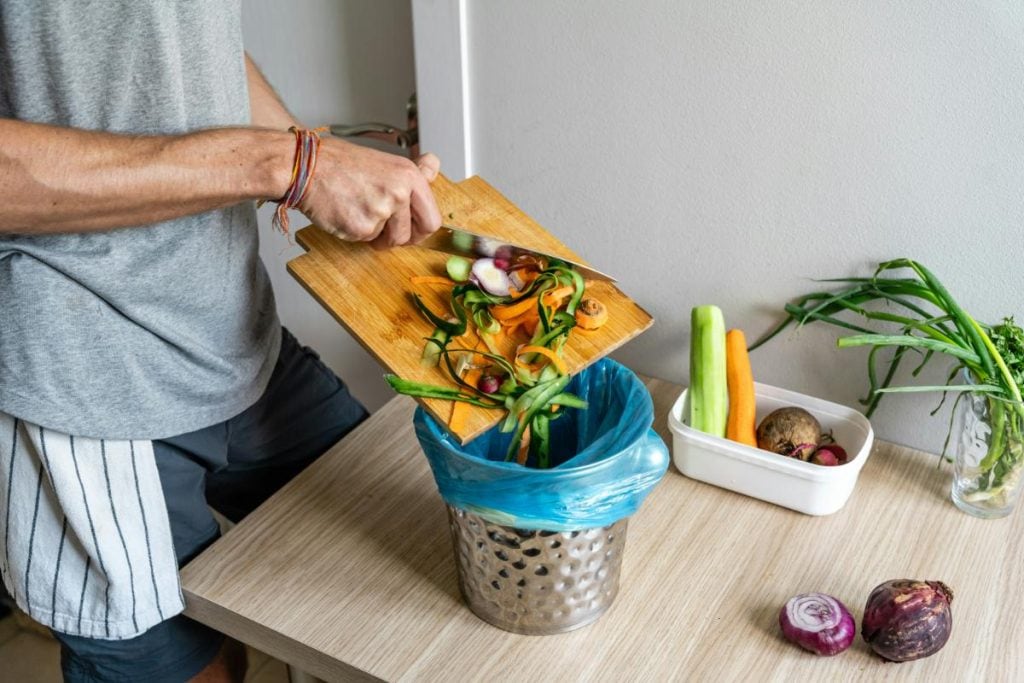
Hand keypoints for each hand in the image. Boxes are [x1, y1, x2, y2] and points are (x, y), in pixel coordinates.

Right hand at [297, 137, 441, 247]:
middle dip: (401, 238)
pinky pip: (366, 240)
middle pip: (413, 235)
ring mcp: (381, 211)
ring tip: (359, 212)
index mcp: (409, 176)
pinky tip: (345, 212)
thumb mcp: (385, 162)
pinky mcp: (361, 227)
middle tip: (386, 232)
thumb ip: (413, 172)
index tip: (413, 230)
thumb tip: (433, 166)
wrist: (306, 166)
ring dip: (376, 235)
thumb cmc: (340, 163)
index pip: (432, 218)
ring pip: (389, 240)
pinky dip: (355, 232)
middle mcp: (399, 193)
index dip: (422, 229)